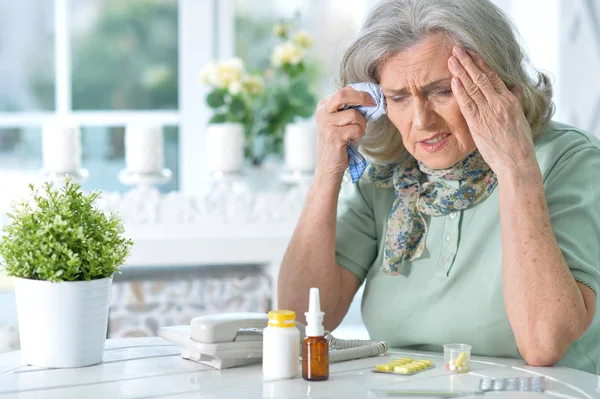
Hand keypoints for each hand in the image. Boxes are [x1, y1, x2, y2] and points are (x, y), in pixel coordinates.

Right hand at [314, 87, 374, 182]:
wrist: (329, 166)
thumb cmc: (339, 143)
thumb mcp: (340, 122)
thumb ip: (348, 108)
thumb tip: (369, 96)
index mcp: (323, 107)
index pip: (343, 91)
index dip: (360, 93)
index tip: (371, 100)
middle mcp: (322, 113)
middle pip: (343, 95)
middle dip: (362, 97)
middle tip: (373, 103)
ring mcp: (326, 124)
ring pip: (354, 115)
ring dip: (361, 125)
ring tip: (355, 134)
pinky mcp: (334, 136)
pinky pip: (356, 129)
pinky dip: (359, 136)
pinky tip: (351, 142)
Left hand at [448, 46, 537, 178]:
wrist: (516, 161)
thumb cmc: (518, 141)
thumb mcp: (520, 116)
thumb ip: (514, 99)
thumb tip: (513, 85)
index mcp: (510, 100)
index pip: (493, 76)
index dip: (480, 63)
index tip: (471, 53)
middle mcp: (499, 103)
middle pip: (480, 78)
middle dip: (467, 62)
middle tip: (456, 50)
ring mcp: (488, 113)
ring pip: (472, 88)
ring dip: (460, 72)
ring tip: (451, 60)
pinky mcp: (478, 124)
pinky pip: (467, 104)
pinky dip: (460, 91)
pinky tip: (453, 81)